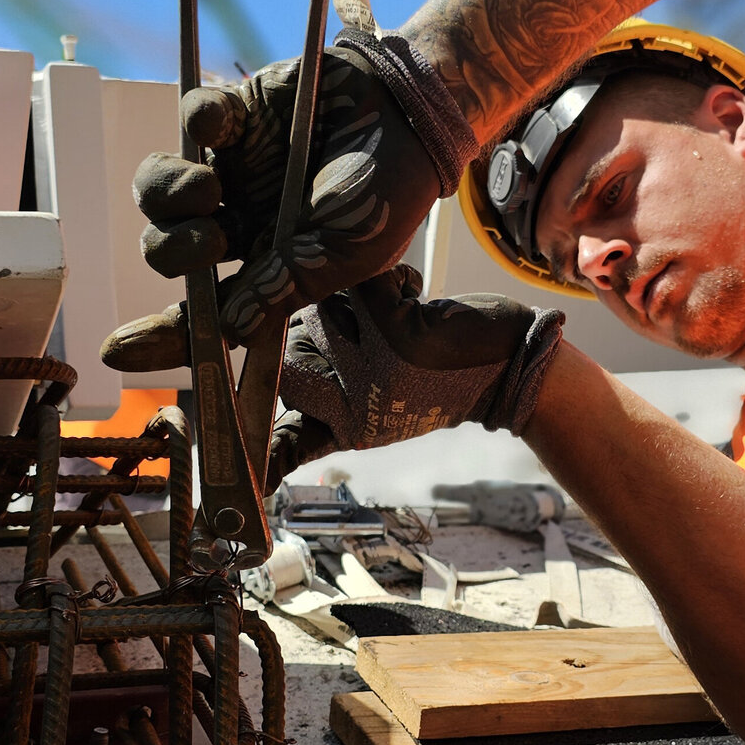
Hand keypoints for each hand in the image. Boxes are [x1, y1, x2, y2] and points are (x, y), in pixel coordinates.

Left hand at [102, 30, 474, 371]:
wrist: (411, 114)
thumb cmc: (388, 194)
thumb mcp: (346, 256)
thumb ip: (287, 287)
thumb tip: (229, 330)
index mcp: (268, 269)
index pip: (204, 311)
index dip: (161, 334)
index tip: (120, 350)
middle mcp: (241, 223)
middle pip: (168, 250)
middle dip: (174, 252)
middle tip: (210, 240)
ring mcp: (232, 169)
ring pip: (160, 191)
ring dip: (169, 194)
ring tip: (206, 186)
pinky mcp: (235, 115)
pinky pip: (192, 120)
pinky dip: (196, 122)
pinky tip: (220, 125)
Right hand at [265, 265, 564, 488]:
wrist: (509, 370)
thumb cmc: (443, 384)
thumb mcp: (382, 416)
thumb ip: (326, 417)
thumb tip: (270, 423)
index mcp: (349, 430)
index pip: (288, 434)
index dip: (262, 446)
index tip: (235, 465)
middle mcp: (355, 406)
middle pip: (290, 350)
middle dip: (317, 328)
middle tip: (364, 330)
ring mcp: (373, 368)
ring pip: (320, 309)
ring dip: (357, 301)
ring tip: (396, 318)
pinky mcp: (395, 330)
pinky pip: (360, 282)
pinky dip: (392, 279)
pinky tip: (415, 300)